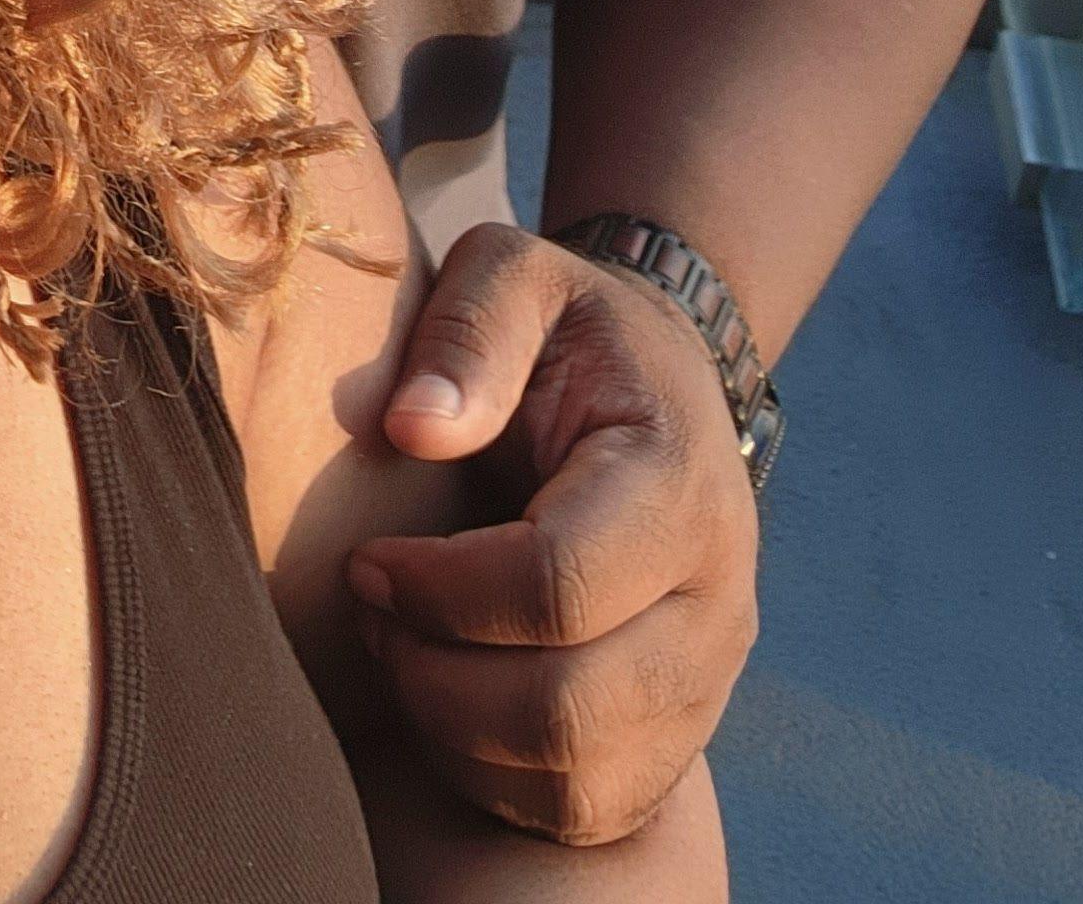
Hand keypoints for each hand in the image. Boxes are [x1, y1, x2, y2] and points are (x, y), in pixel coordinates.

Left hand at [341, 222, 761, 847]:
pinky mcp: (674, 741)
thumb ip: (470, 328)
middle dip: (434, 672)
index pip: (562, 584)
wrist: (657, 389)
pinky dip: (492, 775)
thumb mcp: (518, 272)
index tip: (367, 558)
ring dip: (453, 729)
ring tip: (398, 645)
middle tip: (370, 607)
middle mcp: (716, 603)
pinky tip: (444, 690)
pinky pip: (582, 809)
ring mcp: (706, 686)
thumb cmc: (567, 331)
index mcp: (679, 484)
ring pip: (576, 779)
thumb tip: (409, 426)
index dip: (441, 589)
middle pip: (568, 707)